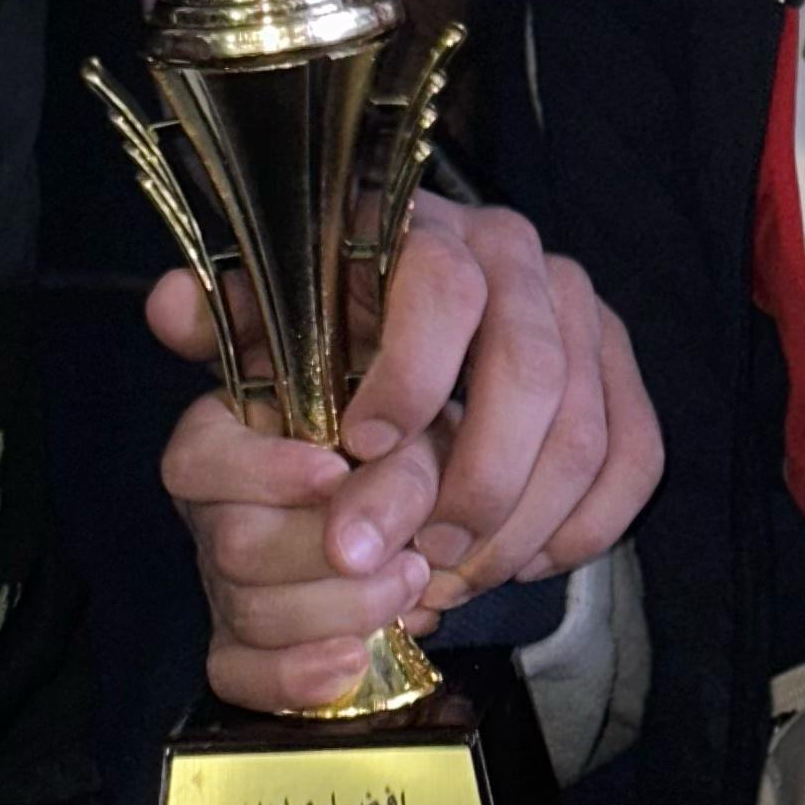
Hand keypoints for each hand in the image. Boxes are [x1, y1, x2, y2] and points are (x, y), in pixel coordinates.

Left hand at [149, 193, 661, 713]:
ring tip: (452, 574)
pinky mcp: (627, 374)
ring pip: (583, 432)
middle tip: (412, 557)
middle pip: (531, 372)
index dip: (410, 373)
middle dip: (470, 482)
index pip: (445, 286)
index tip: (360, 450)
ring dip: (519, 522)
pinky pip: (633, 459)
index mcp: (433, 230)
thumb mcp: (273, 310)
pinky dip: (584, 526)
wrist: (411, 302)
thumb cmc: (334, 314)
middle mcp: (524, 260)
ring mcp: (587, 316)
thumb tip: (171, 308)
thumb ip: (226, 315)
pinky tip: (523, 561)